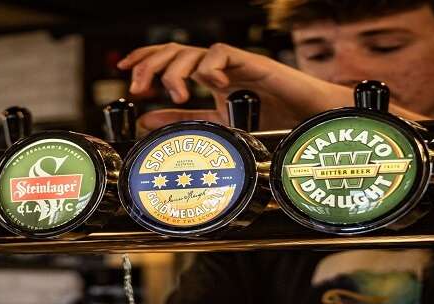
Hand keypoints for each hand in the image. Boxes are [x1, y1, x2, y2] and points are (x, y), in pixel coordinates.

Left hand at [118, 42, 364, 129]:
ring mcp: (234, 63)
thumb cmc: (271, 121)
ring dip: (175, 72)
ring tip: (176, 95)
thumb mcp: (216, 123)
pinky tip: (210, 86)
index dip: (143, 59)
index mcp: (207, 76)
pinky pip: (223, 54)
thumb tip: (144, 119)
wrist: (310, 121)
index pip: (168, 57)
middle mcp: (217, 65)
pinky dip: (209, 68)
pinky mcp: (253, 63)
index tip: (123, 72)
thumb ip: (183, 119)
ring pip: (194, 51)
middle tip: (139, 88)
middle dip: (149, 65)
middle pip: (174, 49)